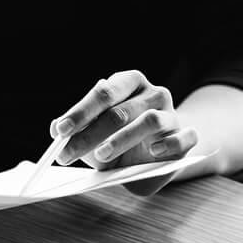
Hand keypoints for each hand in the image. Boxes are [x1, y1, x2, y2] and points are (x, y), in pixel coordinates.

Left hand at [51, 70, 198, 169]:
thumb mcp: (94, 137)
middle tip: (68, 154)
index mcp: (128, 84)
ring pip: (149, 121)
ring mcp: (171, 114)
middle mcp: (152, 94)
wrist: (154, 158)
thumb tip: (56, 127)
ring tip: (101, 155)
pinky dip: (169, 143)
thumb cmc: (119, 142)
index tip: (60, 131)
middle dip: (90, 134)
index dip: (80, 112)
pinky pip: (183, 137)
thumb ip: (76, 131)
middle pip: (120, 111)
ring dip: (121, 139)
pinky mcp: (186, 137)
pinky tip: (153, 152)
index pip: (103, 93)